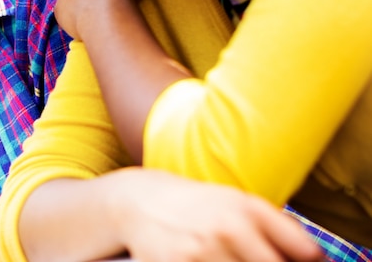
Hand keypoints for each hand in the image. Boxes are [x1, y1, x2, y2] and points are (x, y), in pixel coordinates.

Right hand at [105, 168, 323, 261]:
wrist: (140, 202)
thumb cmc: (197, 207)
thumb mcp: (237, 203)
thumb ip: (278, 229)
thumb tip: (317, 260)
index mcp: (249, 208)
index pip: (305, 251)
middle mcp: (229, 228)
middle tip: (248, 260)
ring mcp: (203, 252)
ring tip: (223, 259)